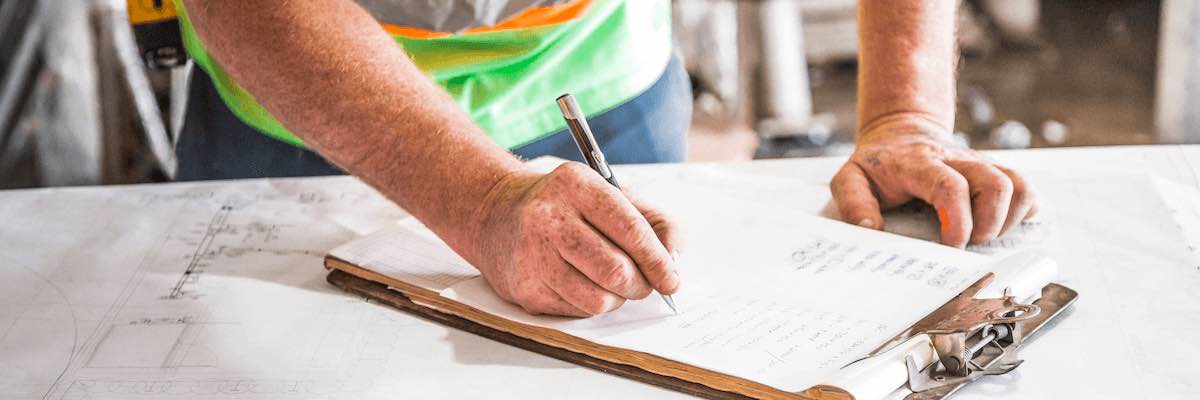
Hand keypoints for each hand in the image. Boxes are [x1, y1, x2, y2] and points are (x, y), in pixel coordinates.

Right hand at [466, 162, 681, 316]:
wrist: (497, 213)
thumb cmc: (567, 206)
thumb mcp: (612, 195)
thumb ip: (654, 222)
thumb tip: (674, 261)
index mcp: (576, 184)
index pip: (629, 229)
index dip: (658, 261)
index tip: (671, 279)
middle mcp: (548, 217)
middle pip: (615, 270)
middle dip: (640, 285)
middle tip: (644, 284)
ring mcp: (532, 254)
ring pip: (598, 299)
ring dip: (617, 298)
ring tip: (612, 283)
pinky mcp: (524, 287)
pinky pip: (576, 311)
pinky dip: (591, 304)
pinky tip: (581, 283)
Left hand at [830, 116, 1036, 247]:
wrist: (900, 133)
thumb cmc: (878, 164)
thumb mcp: (850, 178)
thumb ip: (853, 203)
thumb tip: (869, 229)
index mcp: (921, 164)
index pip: (950, 186)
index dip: (959, 220)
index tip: (952, 245)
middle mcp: (958, 160)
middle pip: (996, 184)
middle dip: (989, 225)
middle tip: (968, 244)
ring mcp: (980, 164)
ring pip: (1019, 185)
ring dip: (1008, 220)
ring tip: (984, 236)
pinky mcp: (995, 172)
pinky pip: (1025, 189)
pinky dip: (1022, 212)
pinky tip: (1000, 226)